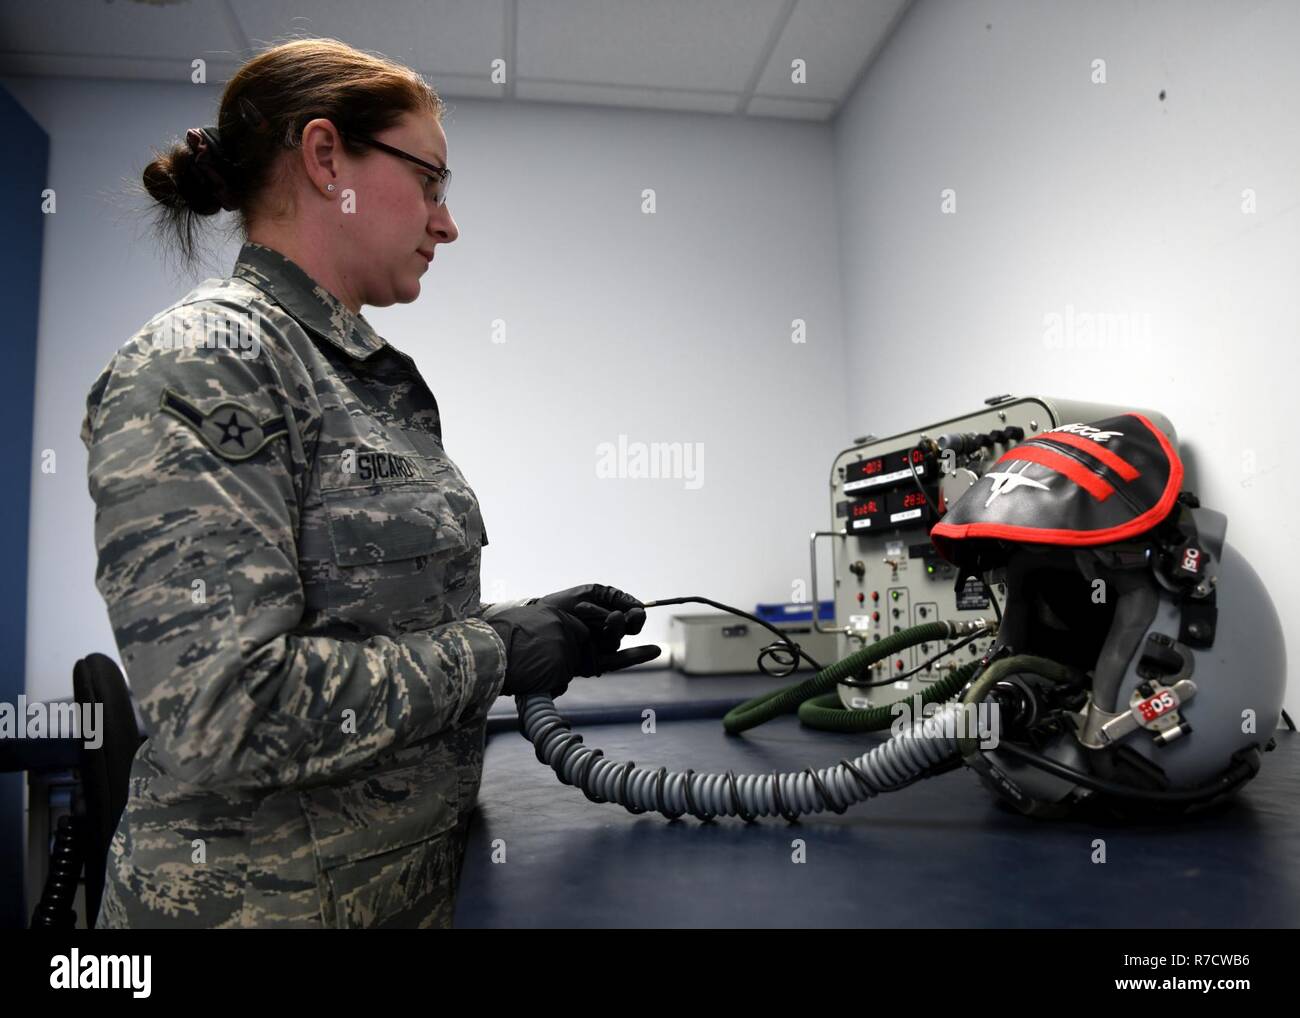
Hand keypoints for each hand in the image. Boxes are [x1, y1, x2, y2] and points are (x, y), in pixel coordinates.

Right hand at [486, 604, 594, 697]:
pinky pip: (560, 683)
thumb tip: (540, 634)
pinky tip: (534, 685)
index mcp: (553, 614)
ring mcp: (563, 649)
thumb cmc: (495, 636)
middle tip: (542, 665)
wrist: (487, 652)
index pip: (578, 629)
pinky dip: (550, 687)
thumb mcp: (518, 618)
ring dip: (555, 674)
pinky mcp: (559, 670)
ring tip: (534, 676)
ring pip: (568, 668)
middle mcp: (563, 629)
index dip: (569, 641)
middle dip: (562, 659)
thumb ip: (537, 624)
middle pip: (574, 650)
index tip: (559, 650)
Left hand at [533, 584, 652, 664]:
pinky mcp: (593, 663)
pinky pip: (619, 661)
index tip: (636, 610)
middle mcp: (604, 633)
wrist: (538, 621)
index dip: (635, 614)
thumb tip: (640, 606)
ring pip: (616, 640)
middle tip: (616, 615)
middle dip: (624, 621)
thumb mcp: (590, 593)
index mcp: (606, 616)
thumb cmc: (562, 606)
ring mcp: (599, 648)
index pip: (630, 618)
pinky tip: (655, 650)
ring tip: (595, 614)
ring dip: (610, 629)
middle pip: (626, 629)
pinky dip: (638, 655)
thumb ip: (615, 597)